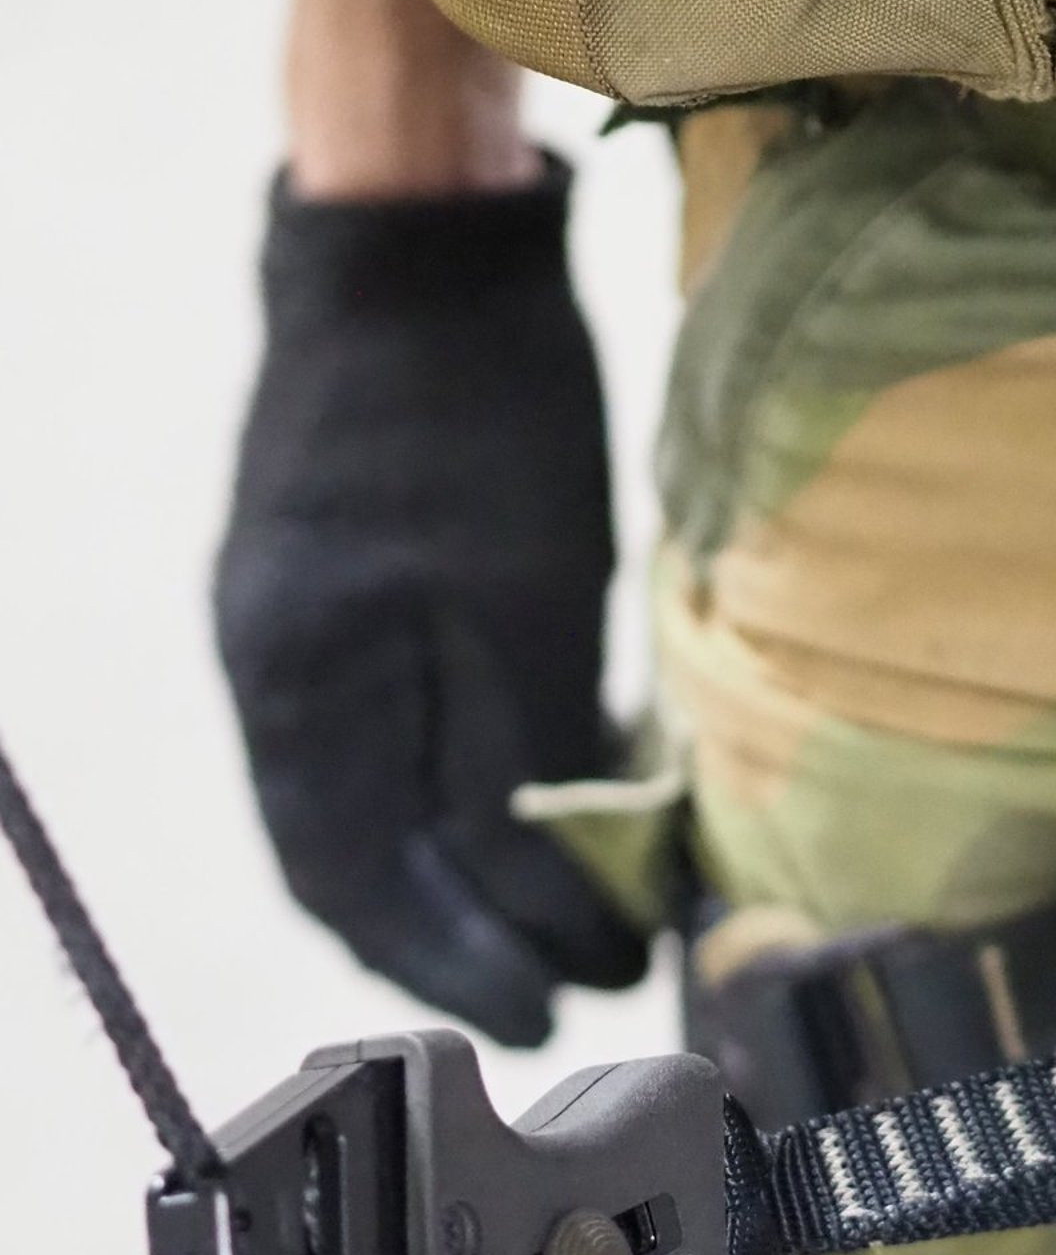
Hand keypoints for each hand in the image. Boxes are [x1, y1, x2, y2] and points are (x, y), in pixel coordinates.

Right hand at [216, 151, 649, 1044]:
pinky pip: (382, 747)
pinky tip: (527, 827)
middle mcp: (277, 670)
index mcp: (305, 677)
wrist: (421, 249)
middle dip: (468, 945)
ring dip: (463, 888)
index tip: (555, 1005)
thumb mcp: (532, 597)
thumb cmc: (488, 407)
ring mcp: (295, 629)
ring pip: (370, 814)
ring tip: (567, 933)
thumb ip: (528, 753)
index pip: (361, 878)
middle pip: (355, 865)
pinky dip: (451, 808)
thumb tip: (552, 895)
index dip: (460, 962)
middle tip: (579, 986)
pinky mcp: (337, 594)